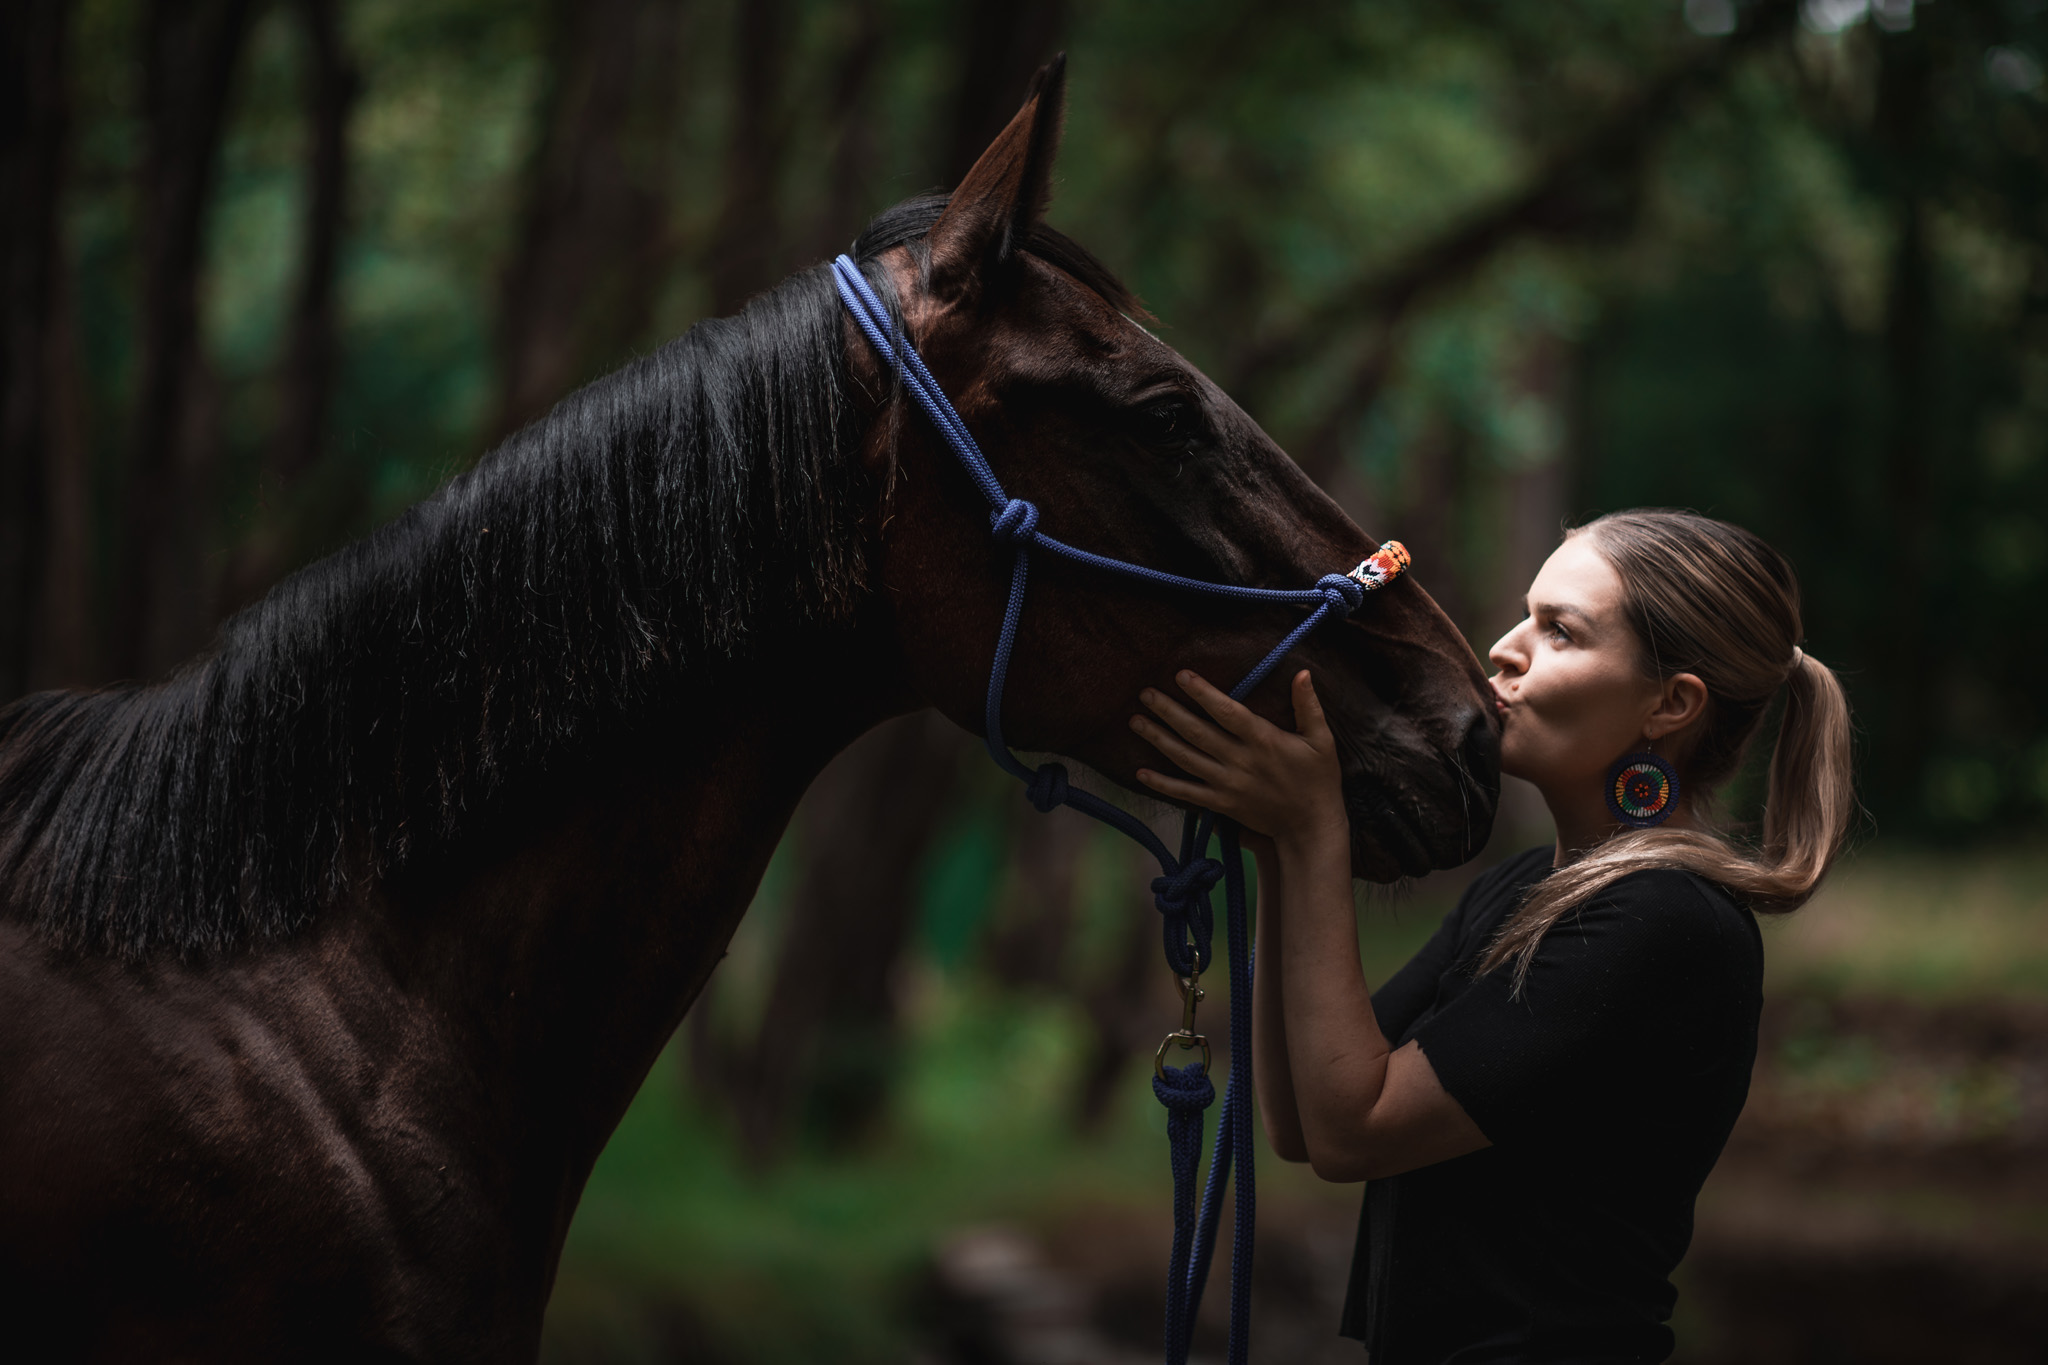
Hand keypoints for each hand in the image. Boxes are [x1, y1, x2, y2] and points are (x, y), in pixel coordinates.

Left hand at [1130, 669, 1347, 849]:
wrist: (1311, 828)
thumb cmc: (1319, 780)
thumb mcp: (1321, 740)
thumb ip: (1308, 706)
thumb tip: (1302, 672)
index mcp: (1263, 740)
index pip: (1226, 710)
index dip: (1202, 692)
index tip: (1181, 675)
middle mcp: (1240, 760)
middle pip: (1197, 731)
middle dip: (1168, 711)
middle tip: (1145, 693)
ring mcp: (1228, 784)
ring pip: (1186, 758)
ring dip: (1158, 739)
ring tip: (1136, 721)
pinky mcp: (1221, 804)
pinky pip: (1186, 793)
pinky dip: (1163, 784)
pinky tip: (1141, 773)